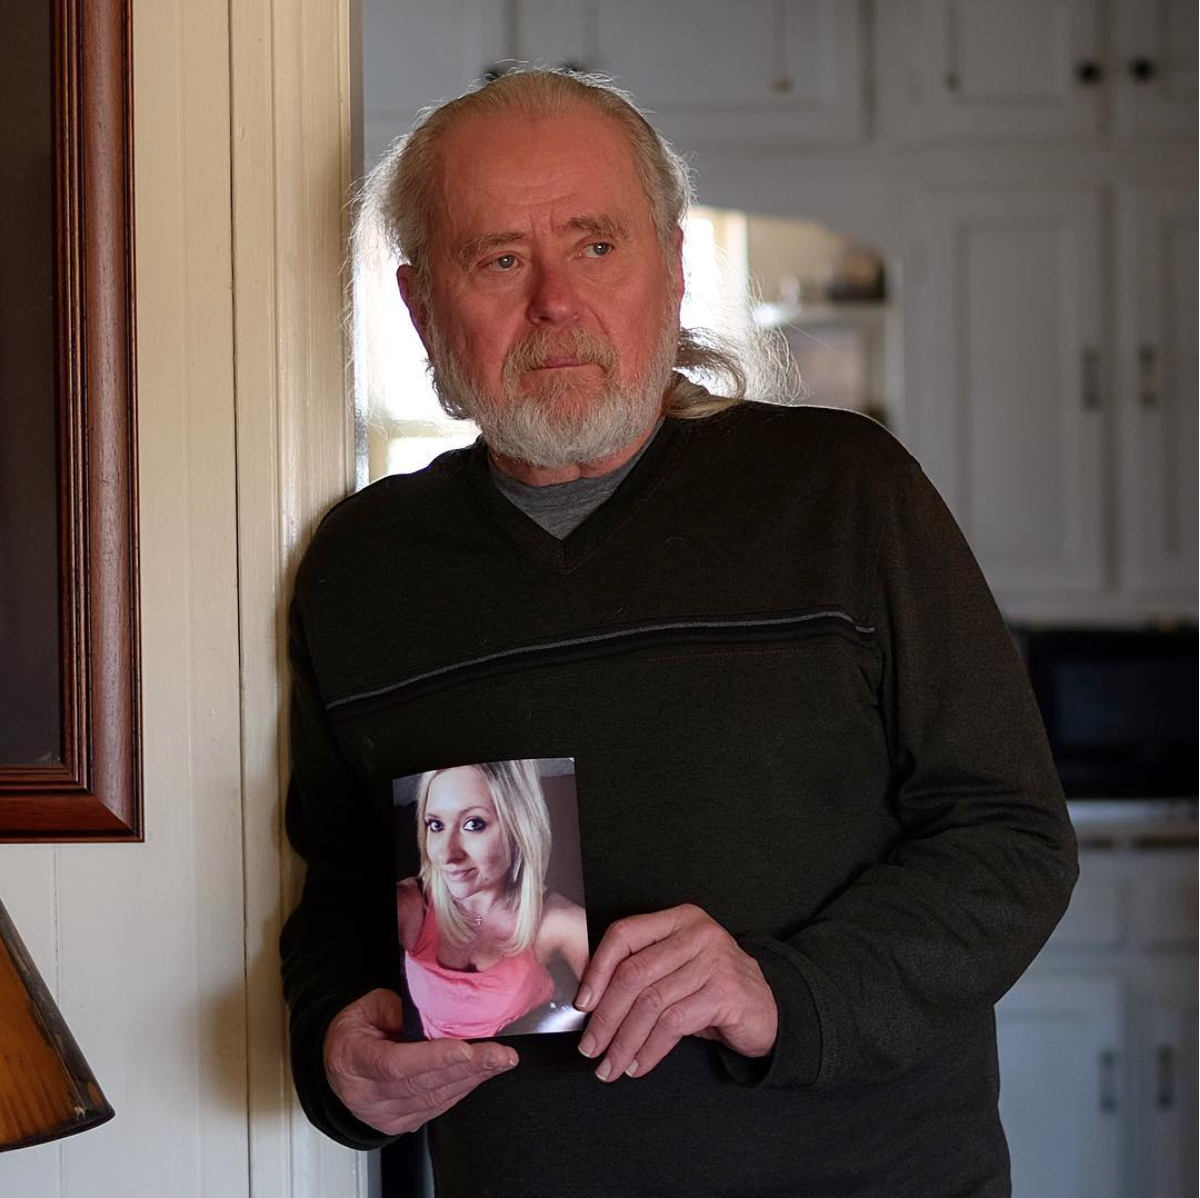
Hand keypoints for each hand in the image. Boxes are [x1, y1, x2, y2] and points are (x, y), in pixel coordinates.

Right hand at [323, 989, 517, 1133]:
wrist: (338, 1063)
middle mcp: (368, 1095)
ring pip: (435, 1099)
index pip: (396, 1064)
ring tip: (500, 1061)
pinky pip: (437, 1108)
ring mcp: (384, 1114)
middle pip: (423, 1084)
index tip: (466, 1049)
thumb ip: (397, 1009)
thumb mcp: (367, 1007)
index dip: (434, 1058)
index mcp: (354, 1060)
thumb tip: (433, 1012)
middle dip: (468, 1068)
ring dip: (472, 1079)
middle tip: (501, 1054)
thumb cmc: (354, 1031)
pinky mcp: (400, 1123)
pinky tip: (482, 1074)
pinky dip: (462, 1089)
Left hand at [573, 904, 776, 1081]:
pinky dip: (650, 1049)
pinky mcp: (725, 993)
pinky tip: (639, 1064)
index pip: (624, 934)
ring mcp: (714, 961)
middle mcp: (696, 934)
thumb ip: (642, 972)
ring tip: (610, 1065)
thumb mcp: (676, 969)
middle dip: (605, 1016)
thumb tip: (590, 1001)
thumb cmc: (713, 990)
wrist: (768, 1010)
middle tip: (590, 1047)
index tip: (582, 1004)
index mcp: (677, 920)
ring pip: (651, 1003)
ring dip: (624, 1041)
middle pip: (634, 973)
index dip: (597, 969)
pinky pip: (673, 1024)